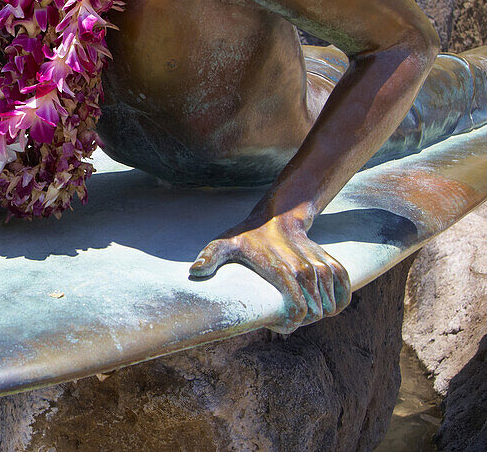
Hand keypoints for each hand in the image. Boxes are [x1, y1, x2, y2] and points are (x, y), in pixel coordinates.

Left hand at [189, 214, 351, 333]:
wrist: (276, 216)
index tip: (277, 322)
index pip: (297, 310)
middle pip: (315, 313)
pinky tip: (327, 306)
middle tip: (286, 316)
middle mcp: (306, 270)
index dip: (289, 324)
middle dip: (301, 321)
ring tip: (300, 311)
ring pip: (331, 305)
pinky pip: (346, 291)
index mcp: (282, 271)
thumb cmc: (247, 236)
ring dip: (319, 314)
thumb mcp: (225, 244)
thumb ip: (210, 257)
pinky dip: (341, 303)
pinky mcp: (332, 264)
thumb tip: (194, 271)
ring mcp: (321, 267)